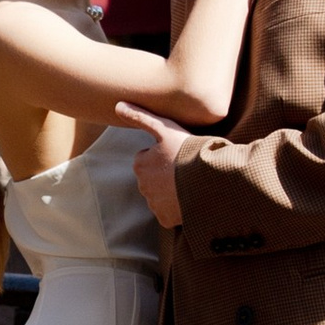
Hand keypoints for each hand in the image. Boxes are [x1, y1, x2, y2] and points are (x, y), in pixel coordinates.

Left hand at [114, 101, 187, 227]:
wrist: (208, 178)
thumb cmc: (186, 150)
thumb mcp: (164, 128)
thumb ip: (140, 117)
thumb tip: (117, 104)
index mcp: (140, 164)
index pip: (148, 158)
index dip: (164, 155)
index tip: (178, 153)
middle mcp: (142, 186)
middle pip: (154, 179)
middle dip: (166, 175)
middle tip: (185, 168)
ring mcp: (154, 204)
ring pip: (161, 196)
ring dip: (172, 191)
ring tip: (190, 183)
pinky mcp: (165, 219)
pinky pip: (168, 214)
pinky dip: (176, 209)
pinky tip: (189, 199)